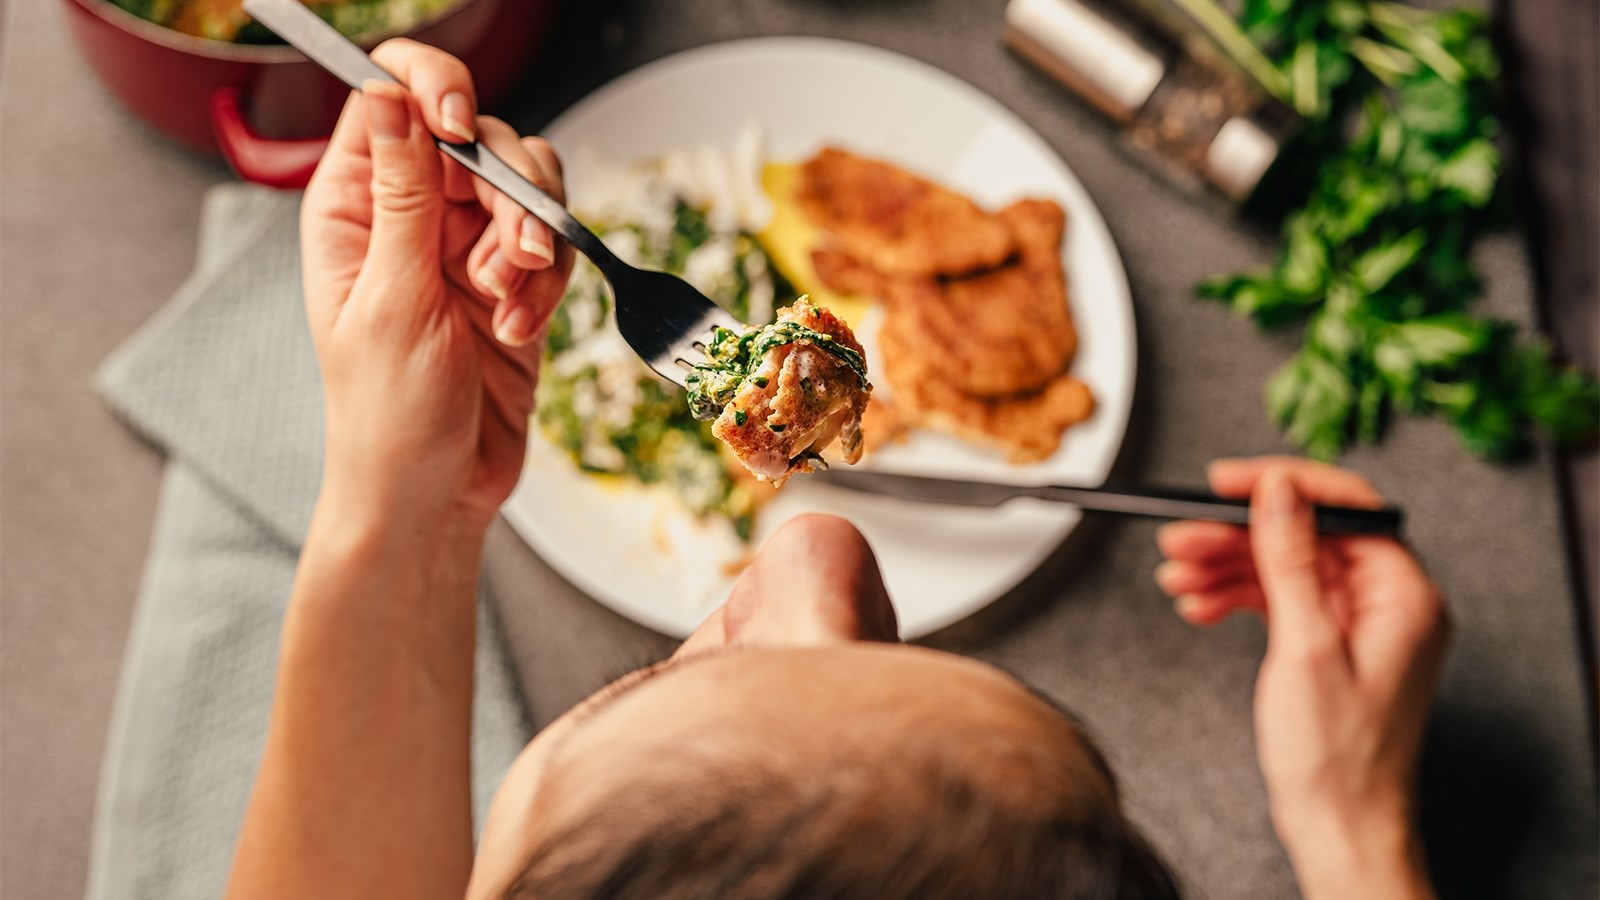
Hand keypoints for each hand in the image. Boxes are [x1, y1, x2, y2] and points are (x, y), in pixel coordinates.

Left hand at [301, 40, 573, 534]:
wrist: (434, 493)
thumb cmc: (386, 414)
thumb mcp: (393, 298)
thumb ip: (404, 193)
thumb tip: (390, 95)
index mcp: (355, 206)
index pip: (391, 98)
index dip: (433, 91)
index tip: (459, 129)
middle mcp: (414, 214)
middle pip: (481, 139)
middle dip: (509, 194)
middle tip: (509, 259)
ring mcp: (469, 248)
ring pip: (530, 186)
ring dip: (536, 238)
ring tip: (512, 298)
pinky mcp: (519, 284)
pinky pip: (557, 247)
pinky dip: (552, 285)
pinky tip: (521, 328)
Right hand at [1155, 457, 1447, 899]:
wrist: (1339, 827)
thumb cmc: (1338, 759)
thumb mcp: (1305, 646)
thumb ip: (1292, 559)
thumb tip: (1279, 490)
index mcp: (1403, 593)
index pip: (1345, 505)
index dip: (1282, 484)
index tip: (1226, 481)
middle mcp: (1387, 601)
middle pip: (1304, 536)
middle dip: (1236, 535)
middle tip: (1181, 538)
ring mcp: (1359, 623)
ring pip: (1284, 566)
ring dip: (1226, 567)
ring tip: (1177, 577)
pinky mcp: (1331, 643)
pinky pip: (1280, 599)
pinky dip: (1236, 597)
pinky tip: (1198, 605)